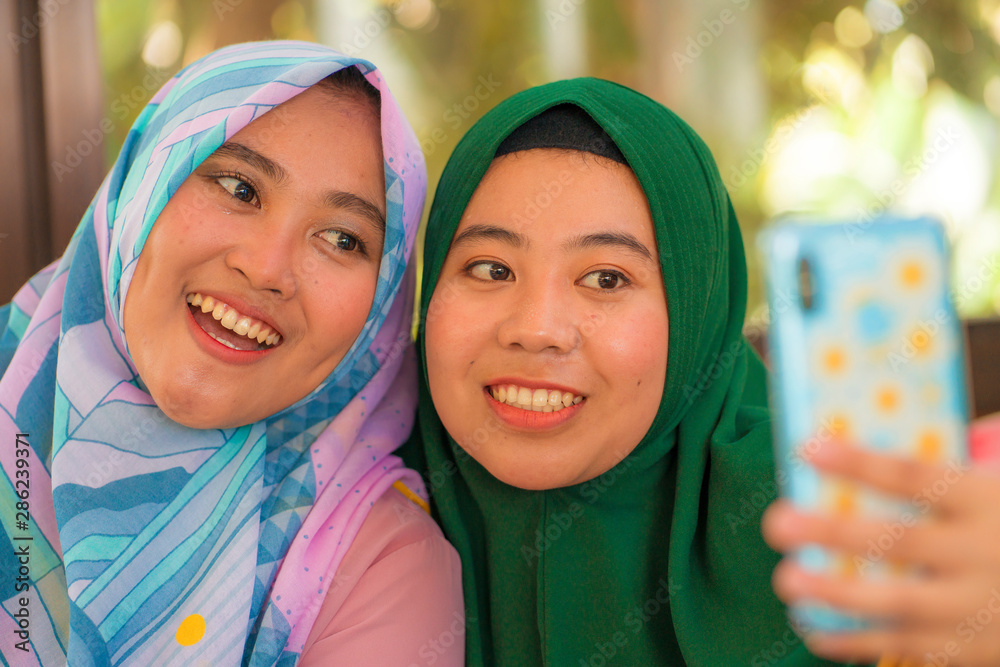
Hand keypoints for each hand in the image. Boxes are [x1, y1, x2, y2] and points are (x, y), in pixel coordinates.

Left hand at [762, 430, 999, 665]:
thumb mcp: (994, 491)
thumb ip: (949, 469)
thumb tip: (879, 437)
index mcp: (984, 501)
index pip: (915, 475)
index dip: (859, 462)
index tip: (807, 448)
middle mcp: (980, 554)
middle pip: (898, 541)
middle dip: (833, 531)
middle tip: (778, 523)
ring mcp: (974, 607)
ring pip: (897, 602)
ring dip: (835, 594)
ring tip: (786, 580)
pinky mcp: (966, 647)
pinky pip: (903, 645)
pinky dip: (854, 640)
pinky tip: (810, 626)